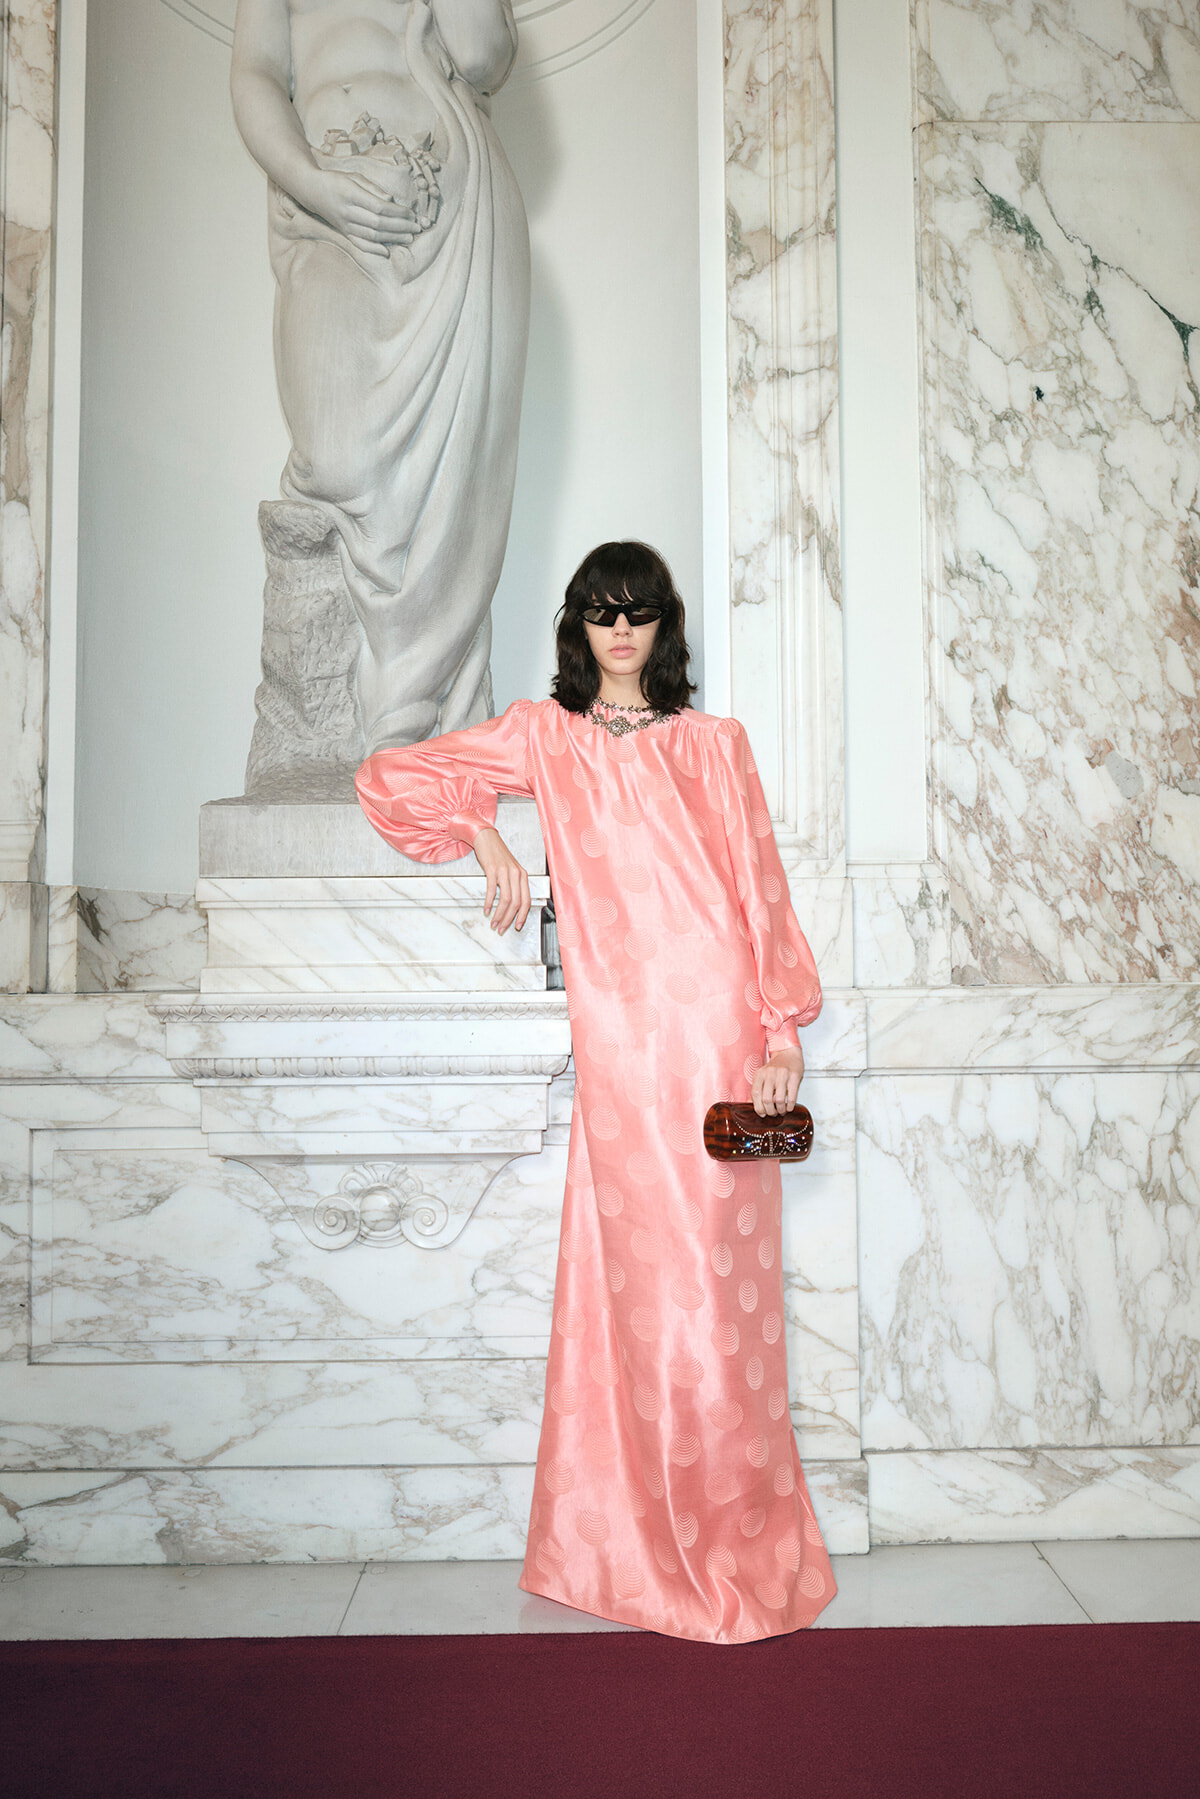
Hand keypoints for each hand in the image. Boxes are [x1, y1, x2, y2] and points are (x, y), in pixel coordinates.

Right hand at [301, 169, 419, 256]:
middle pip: (378, 223)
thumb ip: (373, 188)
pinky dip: (374, 250)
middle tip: (416, 228)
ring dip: (393, 238)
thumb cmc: (336, 180)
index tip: (411, 214)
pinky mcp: (344, 233)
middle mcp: (347, 211)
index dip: (398, 213)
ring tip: (409, 238)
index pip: (379, 207)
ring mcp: (345, 225)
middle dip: (400, 227)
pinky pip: (360, 244)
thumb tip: (391, 200)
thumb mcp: (354, 176)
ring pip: (372, 236)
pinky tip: (387, 253)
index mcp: (351, 194)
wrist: (311, 190)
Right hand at [472, 827, 530, 935]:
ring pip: (505, 899)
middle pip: (516, 903)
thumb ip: (513, 884)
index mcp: (522, 876)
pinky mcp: (492, 869)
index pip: (526, 901)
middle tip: (501, 928)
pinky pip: (492, 890)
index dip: (522, 916)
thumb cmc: (498, 855)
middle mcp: (516, 874)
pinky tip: (486, 909)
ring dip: (499, 914)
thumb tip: (512, 905)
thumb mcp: (510, 869)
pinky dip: (488, 902)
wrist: (487, 838)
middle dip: (508, 919)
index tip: (516, 926)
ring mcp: (504, 871)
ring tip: (493, 922)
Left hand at [751, 1046, 803, 1117]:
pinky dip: (790, 1106)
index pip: (756, 1094)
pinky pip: (792, 1096)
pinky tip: (789, 1107)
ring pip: (779, 1100)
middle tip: (773, 1113)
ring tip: (781, 1111)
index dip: (758, 1107)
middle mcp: (770, 1074)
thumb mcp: (762, 1075)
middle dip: (770, 1111)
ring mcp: (783, 1075)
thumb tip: (753, 1106)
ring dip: (780, 1110)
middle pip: (767, 1099)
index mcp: (760, 1074)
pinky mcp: (794, 1076)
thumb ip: (758, 1089)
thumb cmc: (775, 1067)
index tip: (762, 1113)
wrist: (788, 1053)